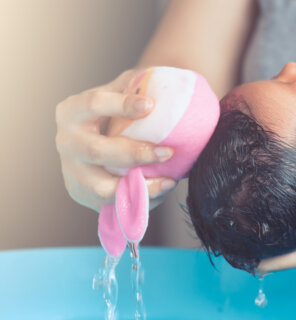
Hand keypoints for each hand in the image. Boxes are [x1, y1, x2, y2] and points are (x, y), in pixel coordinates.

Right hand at [55, 69, 176, 211]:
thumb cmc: (113, 113)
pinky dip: (141, 200)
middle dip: (135, 153)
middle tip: (167, 151)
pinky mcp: (83, 195)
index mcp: (72, 111)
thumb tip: (163, 81)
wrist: (97, 142)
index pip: (93, 104)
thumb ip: (136, 84)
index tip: (151, 105)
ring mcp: (72, 172)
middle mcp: (67, 142)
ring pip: (102, 188)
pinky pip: (114, 204)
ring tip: (169, 180)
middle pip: (97, 151)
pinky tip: (163, 189)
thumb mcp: (118, 93)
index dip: (121, 104)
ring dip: (139, 186)